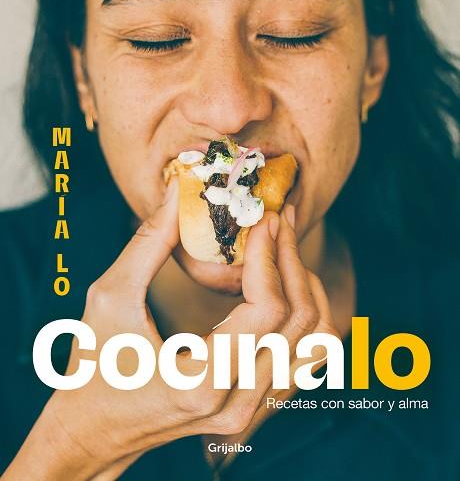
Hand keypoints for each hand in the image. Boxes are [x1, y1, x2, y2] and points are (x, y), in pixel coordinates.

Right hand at [4, 181, 337, 480]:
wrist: (93, 431)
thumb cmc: (93, 367)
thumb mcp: (111, 297)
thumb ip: (149, 241)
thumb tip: (182, 191)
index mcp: (201, 380)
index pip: (268, 311)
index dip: (270, 257)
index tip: (263, 219)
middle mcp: (235, 403)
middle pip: (300, 322)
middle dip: (292, 260)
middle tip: (280, 218)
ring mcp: (248, 410)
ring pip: (314, 342)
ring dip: (304, 287)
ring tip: (284, 245)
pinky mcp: (251, 406)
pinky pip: (300, 357)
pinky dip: (301, 314)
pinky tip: (282, 281)